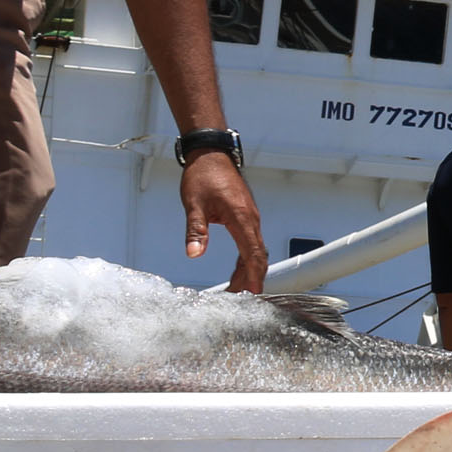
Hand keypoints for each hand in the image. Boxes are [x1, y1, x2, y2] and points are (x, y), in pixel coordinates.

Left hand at [181, 150, 265, 293]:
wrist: (210, 154)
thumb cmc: (204, 175)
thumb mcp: (194, 204)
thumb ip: (196, 231)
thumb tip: (194, 254)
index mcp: (241, 217)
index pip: (253, 253)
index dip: (254, 275)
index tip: (253, 293)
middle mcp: (251, 218)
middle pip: (257, 255)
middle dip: (251, 278)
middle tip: (240, 297)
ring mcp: (250, 217)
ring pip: (255, 250)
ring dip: (248, 269)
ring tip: (237, 288)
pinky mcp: (245, 215)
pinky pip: (251, 241)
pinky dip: (246, 257)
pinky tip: (238, 268)